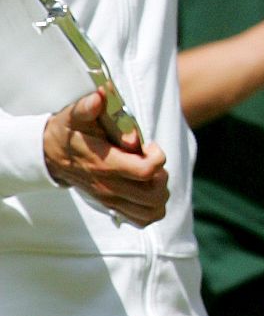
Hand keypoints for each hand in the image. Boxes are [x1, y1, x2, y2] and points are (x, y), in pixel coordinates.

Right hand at [42, 88, 168, 226]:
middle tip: (152, 160)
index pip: (146, 170)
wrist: (50, 155)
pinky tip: (148, 189)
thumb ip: (88, 107)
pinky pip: (142, 219)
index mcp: (105, 164)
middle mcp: (109, 186)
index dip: (157, 156)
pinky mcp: (112, 206)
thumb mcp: (74, 115)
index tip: (150, 145)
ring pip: (152, 209)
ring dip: (161, 192)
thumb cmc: (68, 132)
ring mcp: (111, 199)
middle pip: (154, 193)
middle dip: (162, 175)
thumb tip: (100, 97)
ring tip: (153, 175)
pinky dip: (153, 208)